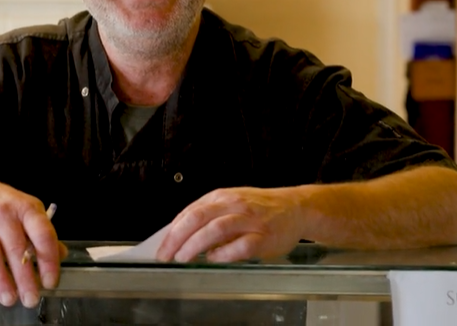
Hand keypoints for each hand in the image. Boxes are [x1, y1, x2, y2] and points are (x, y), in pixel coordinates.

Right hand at [0, 178, 66, 307]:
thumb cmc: (5, 206)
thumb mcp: (29, 212)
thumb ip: (44, 234)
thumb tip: (61, 254)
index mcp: (25, 208)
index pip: (41, 234)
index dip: (48, 260)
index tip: (50, 281)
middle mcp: (2, 213)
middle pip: (15, 248)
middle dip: (24, 278)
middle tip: (31, 299)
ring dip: (0, 279)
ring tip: (9, 298)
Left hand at [156, 187, 308, 262]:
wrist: (295, 207)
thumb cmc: (259, 208)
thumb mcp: (230, 202)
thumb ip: (208, 215)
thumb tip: (179, 234)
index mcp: (222, 196)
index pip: (190, 212)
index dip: (172, 230)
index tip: (161, 246)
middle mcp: (234, 205)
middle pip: (198, 218)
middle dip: (177, 238)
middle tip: (166, 254)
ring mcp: (249, 220)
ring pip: (216, 230)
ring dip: (195, 245)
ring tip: (182, 258)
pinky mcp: (264, 237)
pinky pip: (240, 246)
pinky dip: (224, 254)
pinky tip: (213, 259)